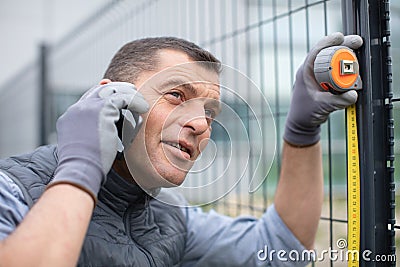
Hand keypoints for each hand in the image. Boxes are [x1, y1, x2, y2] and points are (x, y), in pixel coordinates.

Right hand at [48, 82, 148, 200]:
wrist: (80, 169)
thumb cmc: (85, 167)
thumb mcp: (84, 148)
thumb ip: (92, 136)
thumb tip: (105, 134)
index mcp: (70, 118)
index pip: (87, 99)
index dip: (103, 94)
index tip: (115, 94)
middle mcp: (77, 109)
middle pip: (99, 91)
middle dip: (117, 88)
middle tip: (131, 91)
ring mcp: (88, 108)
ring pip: (112, 91)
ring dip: (128, 94)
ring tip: (140, 99)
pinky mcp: (102, 110)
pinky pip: (123, 98)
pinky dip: (135, 101)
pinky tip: (143, 106)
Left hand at [284, 32, 362, 145]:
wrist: (302, 124)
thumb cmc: (304, 114)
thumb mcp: (321, 107)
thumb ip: (337, 101)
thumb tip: (353, 95)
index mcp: (305, 72)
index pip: (317, 52)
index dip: (329, 42)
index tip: (340, 36)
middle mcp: (311, 71)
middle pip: (327, 52)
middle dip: (342, 45)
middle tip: (357, 41)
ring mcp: (317, 76)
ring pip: (332, 60)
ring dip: (344, 54)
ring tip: (357, 49)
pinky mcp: (324, 82)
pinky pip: (335, 69)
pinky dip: (344, 66)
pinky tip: (354, 64)